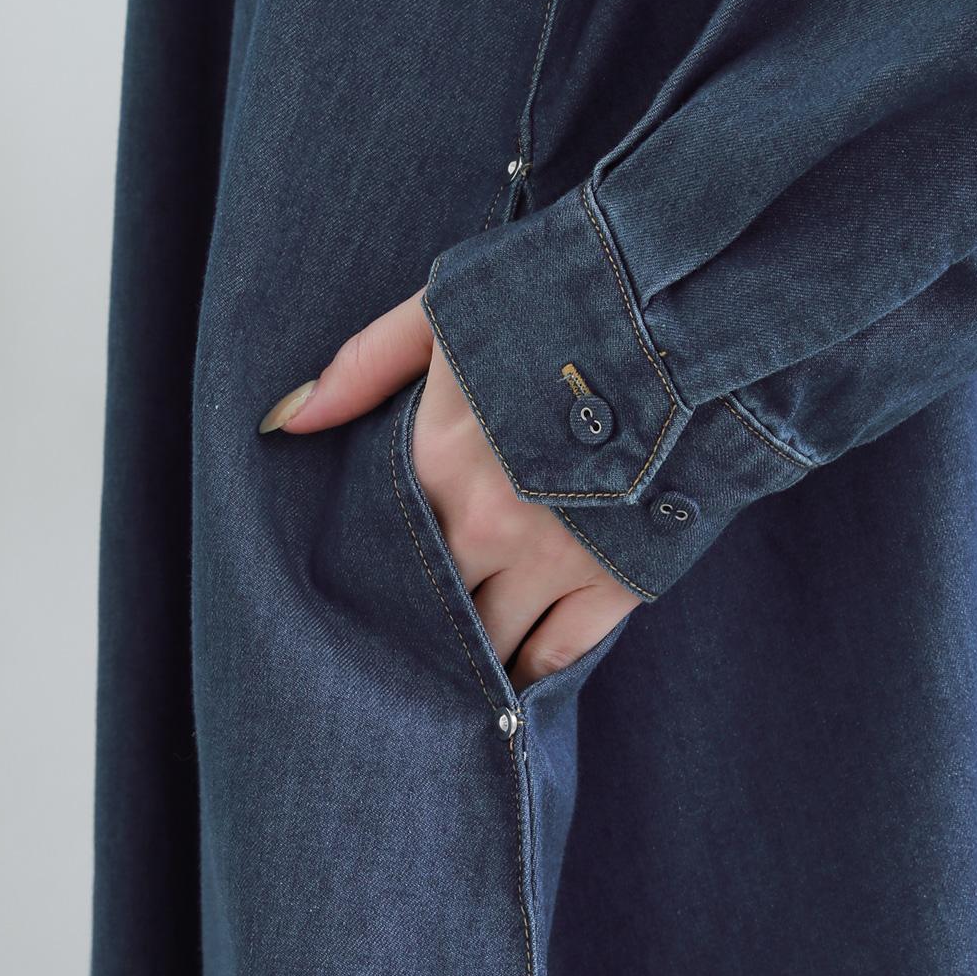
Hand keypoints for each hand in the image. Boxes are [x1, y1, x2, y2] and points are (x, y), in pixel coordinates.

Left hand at [259, 289, 640, 689]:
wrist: (688, 315)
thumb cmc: (561, 297)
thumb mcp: (448, 307)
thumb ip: (365, 364)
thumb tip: (288, 421)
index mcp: (435, 460)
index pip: (382, 550)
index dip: (374, 577)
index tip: (370, 594)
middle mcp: (484, 525)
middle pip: (431, 605)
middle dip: (420, 623)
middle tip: (408, 642)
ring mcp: (554, 559)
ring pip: (492, 642)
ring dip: (473, 656)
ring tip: (458, 668)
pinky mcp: (618, 579)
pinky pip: (561, 652)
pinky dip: (534, 671)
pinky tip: (517, 678)